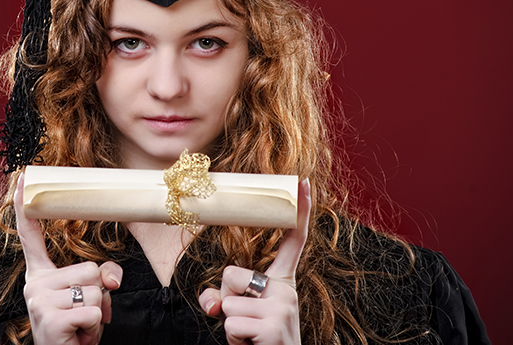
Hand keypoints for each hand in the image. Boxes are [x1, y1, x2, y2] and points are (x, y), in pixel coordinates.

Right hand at [14, 174, 122, 344]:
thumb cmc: (75, 332)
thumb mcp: (88, 300)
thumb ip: (101, 279)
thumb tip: (111, 279)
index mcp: (39, 276)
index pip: (31, 236)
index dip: (27, 208)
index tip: (24, 181)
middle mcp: (34, 284)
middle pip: (89, 269)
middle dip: (98, 295)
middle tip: (83, 316)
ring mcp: (39, 301)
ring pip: (95, 290)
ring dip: (99, 313)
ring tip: (81, 327)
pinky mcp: (50, 318)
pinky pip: (94, 311)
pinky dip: (95, 328)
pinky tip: (78, 337)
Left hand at [199, 179, 311, 344]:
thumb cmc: (257, 341)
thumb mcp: (241, 316)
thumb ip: (223, 300)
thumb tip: (212, 305)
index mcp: (282, 284)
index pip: (291, 242)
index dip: (298, 212)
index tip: (300, 183)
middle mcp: (287, 291)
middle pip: (231, 275)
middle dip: (227, 300)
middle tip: (247, 323)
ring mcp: (283, 308)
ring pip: (227, 303)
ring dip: (230, 325)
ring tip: (250, 336)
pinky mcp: (272, 326)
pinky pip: (229, 323)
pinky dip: (232, 339)